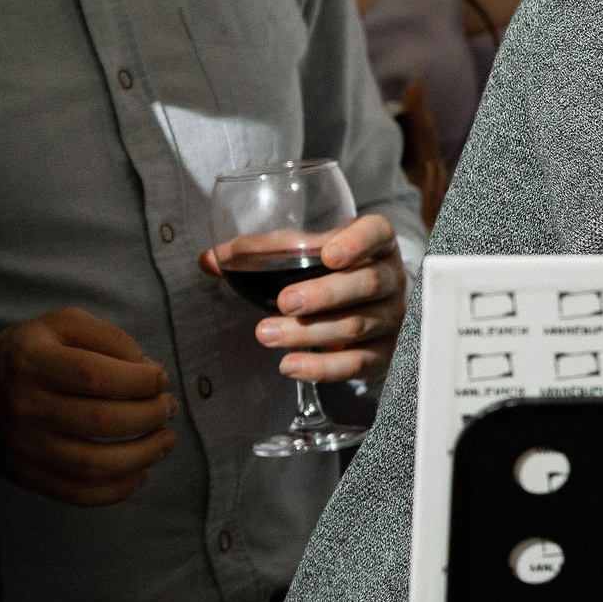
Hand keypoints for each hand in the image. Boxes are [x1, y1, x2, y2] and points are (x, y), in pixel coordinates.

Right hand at [0, 308, 178, 506]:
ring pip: (94, 464)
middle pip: (101, 422)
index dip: (141, 380)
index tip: (160, 379)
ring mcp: (23, 446)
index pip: (96, 376)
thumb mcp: (65, 325)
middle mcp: (24, 406)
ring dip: (144, 455)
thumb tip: (149, 370)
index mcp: (32, 362)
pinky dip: (118, 489)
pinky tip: (141, 471)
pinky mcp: (26, 475)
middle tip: (168, 408)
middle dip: (151, 416)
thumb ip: (111, 338)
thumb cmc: (36, 352)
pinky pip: (78, 493)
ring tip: (166, 440)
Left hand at [200, 212, 408, 382]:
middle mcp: (391, 279)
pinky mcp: (383, 353)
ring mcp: (391, 318)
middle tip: (284, 302)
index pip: (377, 234)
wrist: (366, 308)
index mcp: (375, 244)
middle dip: (324, 294)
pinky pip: (357, 364)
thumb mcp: (306, 253)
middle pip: (367, 284)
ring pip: (357, 325)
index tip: (329, 254)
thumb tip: (211, 259)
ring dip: (309, 332)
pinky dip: (322, 367)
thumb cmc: (331, 273)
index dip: (358, 243)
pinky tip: (290, 364)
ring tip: (267, 333)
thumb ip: (262, 253)